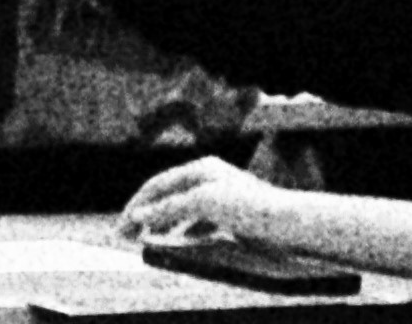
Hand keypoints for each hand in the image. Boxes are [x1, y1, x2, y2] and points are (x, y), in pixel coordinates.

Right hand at [121, 156, 276, 242]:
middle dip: (146, 213)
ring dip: (162, 223)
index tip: (121, 225)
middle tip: (127, 234)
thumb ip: (168, 208)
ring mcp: (220, 196)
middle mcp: (208, 178)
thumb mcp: (203, 203)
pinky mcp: (231, 214)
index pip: (157, 184)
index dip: (136, 204)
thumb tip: (136, 215)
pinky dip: (183, 230)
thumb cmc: (249, 207)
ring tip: (148, 238)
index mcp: (200, 169)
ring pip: (181, 209)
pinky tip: (179, 241)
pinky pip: (198, 221)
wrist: (290, 223)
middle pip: (168, 195)